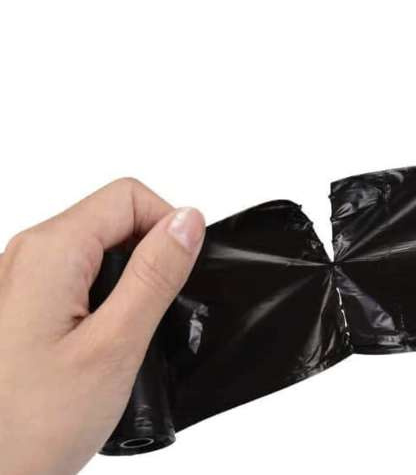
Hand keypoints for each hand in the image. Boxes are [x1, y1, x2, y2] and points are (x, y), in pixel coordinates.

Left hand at [0, 179, 204, 474]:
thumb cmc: (28, 424)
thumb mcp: (114, 345)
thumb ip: (154, 276)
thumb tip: (187, 221)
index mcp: (51, 251)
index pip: (130, 196)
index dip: (167, 225)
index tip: (179, 273)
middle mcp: (31, 253)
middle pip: (115, 218)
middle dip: (150, 255)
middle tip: (154, 313)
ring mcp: (25, 277)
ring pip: (101, 248)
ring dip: (130, 280)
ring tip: (129, 332)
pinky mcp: (27, 301)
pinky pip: (82, 275)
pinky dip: (108, 296)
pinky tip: (105, 339)